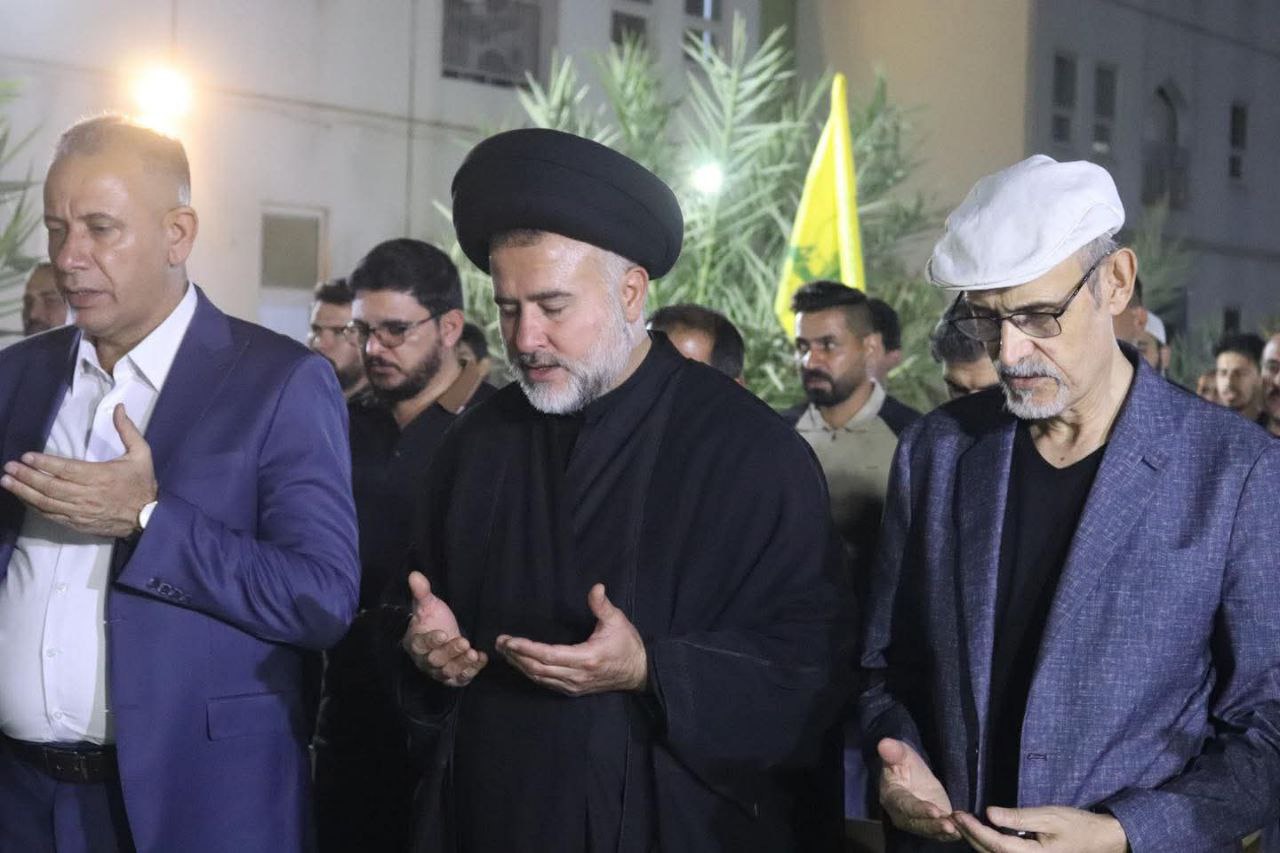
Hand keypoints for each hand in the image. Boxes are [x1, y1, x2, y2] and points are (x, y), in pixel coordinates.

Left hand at [0, 404, 156, 538]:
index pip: (66, 469)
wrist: (148, 518)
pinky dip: (35, 507)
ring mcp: (80, 512)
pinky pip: (51, 516)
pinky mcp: (77, 524)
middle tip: (9, 467)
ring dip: (24, 492)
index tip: (26, 456)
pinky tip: (23, 498)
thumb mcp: (141, 454)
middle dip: (26, 476)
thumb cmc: (142, 483)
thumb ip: (127, 430)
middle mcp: (87, 495)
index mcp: (101, 476)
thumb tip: (119, 408)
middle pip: (50, 486)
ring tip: (7, 482)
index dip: (44, 463)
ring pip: (46, 503)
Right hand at [401, 571, 487, 686]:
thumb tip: (414, 575)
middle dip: (450, 652)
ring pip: (448, 671)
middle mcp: (425, 661)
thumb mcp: (428, 604)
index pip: (421, 645)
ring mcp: (439, 671)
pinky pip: (461, 678)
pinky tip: (482, 658)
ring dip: (462, 663)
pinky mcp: (453, 678)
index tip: (443, 633)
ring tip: (474, 653)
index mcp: (415, 643)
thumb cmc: (432, 619)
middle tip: (464, 642)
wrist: (444, 634)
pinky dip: (472, 670)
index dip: (432, 641)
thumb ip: (421, 592)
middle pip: (435, 660)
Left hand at [495, 583, 646, 696]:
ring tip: (505, 651)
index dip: (526, 648)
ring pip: (539, 677)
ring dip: (520, 665)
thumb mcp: (618, 621)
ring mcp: (573, 685)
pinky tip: (520, 663)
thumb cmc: (628, 645)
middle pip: (538, 668)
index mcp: (586, 658)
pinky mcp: (572, 689)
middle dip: (516, 655)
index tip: (509, 640)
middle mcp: (576, 675)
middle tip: (499, 643)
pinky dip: (530, 672)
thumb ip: (602, 605)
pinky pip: (546, 682)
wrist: (639, 672)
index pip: (548, 655)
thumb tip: (595, 587)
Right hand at [877, 738, 959, 841]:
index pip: (904, 805)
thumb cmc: (906, 763)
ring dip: (941, 831)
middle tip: (949, 825)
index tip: (935, 810)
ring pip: (927, 830)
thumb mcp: (902, 754)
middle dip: (932, 825)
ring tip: (956, 830)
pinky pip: (936, 833)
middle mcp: (900, 813)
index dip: (919, 809)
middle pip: (916, 822)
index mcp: (892, 795)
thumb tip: (883, 743)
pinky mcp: (927, 826)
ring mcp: (914, 822)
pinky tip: (960, 833)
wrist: (913, 776)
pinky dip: (948, 835)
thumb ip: (895, 752)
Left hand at [953, 806, 1126, 851]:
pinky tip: (980, 832)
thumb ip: (1018, 817)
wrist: (1101, 841)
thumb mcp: (1049, 816)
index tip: (958, 813)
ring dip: (976, 841)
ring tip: (962, 822)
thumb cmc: (1077, 826)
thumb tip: (989, 813)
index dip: (974, 829)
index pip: (994, 844)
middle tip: (953, 816)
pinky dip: (987, 845)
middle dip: (969, 835)